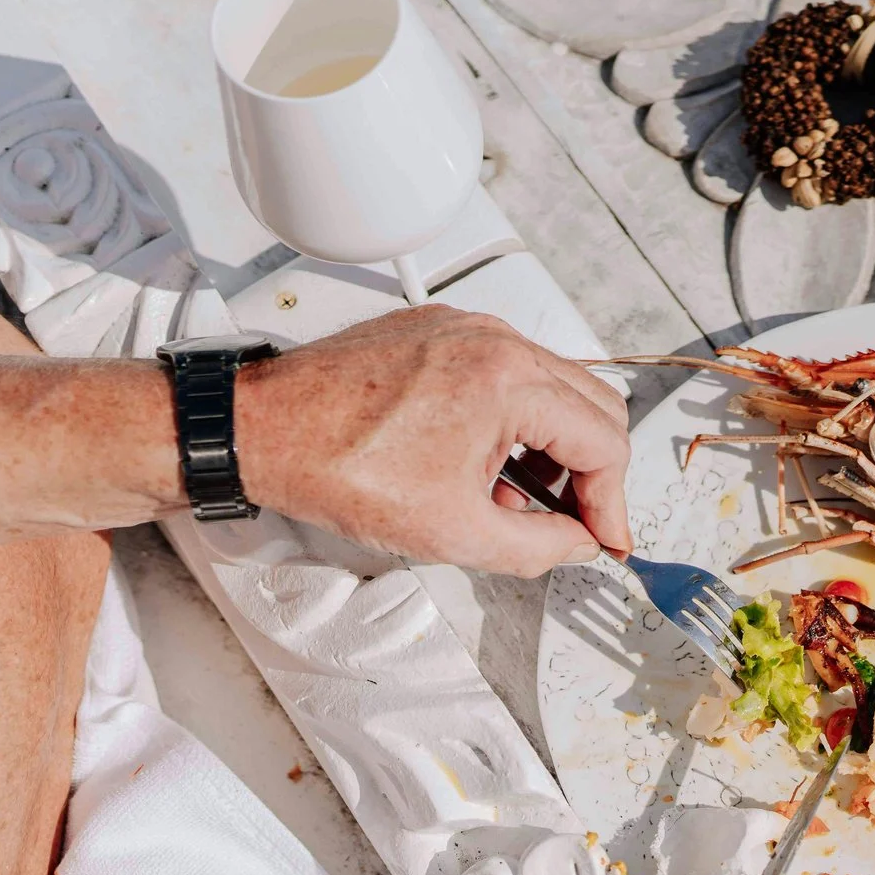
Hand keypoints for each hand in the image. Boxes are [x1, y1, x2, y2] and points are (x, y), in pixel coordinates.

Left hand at [236, 306, 632, 574]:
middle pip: (594, 405)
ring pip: (554, 386)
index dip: (613, 504)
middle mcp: (494, 340)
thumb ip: (538, 546)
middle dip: (592, 473)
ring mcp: (466, 328)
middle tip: (574, 522)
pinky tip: (481, 465)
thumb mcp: (453, 532)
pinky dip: (514, 420)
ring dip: (553, 448)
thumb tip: (578, 544)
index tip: (604, 540)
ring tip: (514, 500)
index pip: (605, 442)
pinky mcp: (439, 330)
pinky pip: (508, 371)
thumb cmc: (336, 465)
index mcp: (507, 380)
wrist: (261, 430)